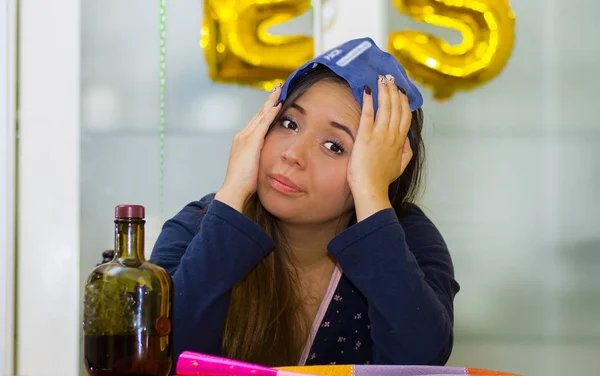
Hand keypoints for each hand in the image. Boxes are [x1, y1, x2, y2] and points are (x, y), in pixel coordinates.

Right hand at [215, 84, 282, 211]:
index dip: (265, 111)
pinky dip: (271, 113)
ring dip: (270, 102)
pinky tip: (278, 104)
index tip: (273, 101)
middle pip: (258, 114)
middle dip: (268, 101)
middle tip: (277, 88)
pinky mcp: (252, 142)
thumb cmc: (243, 184)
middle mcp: (242, 136)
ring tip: (279, 90)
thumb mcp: (252, 167)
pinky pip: (263, 123)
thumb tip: (265, 159)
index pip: (256, 122)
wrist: (234, 189)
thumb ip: (258, 158)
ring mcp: (246, 138)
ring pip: (261, 115)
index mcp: (242, 142)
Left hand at [347, 74, 412, 219]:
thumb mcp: (400, 166)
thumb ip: (406, 152)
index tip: (401, 90)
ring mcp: (380, 135)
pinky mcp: (366, 137)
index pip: (405, 115)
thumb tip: (407, 141)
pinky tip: (368, 90)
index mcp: (400, 142)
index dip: (404, 101)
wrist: (371, 189)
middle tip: (390, 77)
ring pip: (386, 107)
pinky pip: (368, 115)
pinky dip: (369, 101)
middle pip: (397, 107)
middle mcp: (392, 135)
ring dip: (384, 91)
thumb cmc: (382, 180)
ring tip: (381, 79)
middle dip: (394, 90)